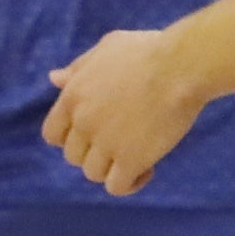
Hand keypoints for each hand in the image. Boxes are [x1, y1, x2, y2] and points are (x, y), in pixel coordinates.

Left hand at [43, 28, 207, 195]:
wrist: (182, 66)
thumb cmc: (149, 51)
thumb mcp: (107, 48)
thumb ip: (78, 68)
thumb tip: (54, 78)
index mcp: (72, 96)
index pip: (52, 134)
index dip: (70, 138)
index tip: (93, 134)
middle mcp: (83, 122)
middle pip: (74, 157)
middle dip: (95, 152)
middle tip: (123, 140)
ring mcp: (106, 143)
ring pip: (93, 174)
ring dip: (113, 168)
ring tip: (138, 154)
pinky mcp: (131, 159)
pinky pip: (118, 187)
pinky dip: (131, 183)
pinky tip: (148, 168)